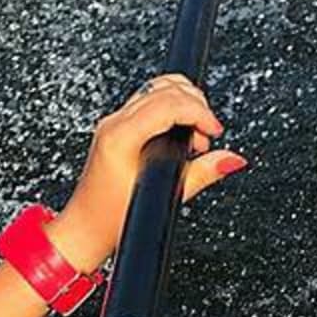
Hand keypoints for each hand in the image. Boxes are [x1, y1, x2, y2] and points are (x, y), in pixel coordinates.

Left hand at [45, 74, 243, 272]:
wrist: (86, 228)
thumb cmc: (111, 218)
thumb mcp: (163, 196)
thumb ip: (202, 174)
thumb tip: (231, 159)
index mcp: (121, 136)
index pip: (169, 103)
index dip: (199, 112)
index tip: (214, 130)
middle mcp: (114, 123)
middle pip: (165, 88)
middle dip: (196, 105)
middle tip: (207, 135)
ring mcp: (113, 122)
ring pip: (156, 87)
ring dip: (185, 101)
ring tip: (196, 133)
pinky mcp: (117, 126)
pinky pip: (149, 100)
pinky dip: (173, 107)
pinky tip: (181, 132)